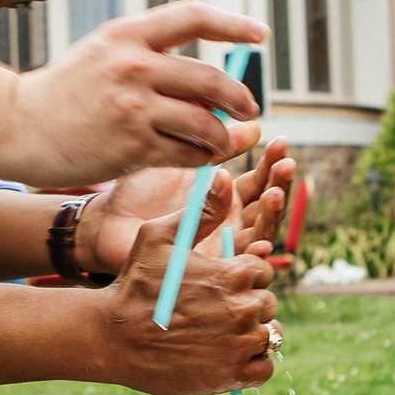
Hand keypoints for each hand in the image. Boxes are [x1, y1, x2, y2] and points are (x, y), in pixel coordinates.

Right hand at [7, 2, 264, 183]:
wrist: (21, 126)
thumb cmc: (67, 90)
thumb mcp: (104, 53)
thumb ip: (153, 56)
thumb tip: (211, 78)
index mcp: (126, 33)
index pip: (194, 17)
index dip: (233, 24)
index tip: (259, 34)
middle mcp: (133, 66)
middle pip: (211, 78)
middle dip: (240, 96)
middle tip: (249, 107)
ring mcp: (133, 107)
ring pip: (205, 121)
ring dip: (222, 135)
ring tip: (221, 140)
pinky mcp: (132, 147)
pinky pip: (186, 152)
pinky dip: (201, 156)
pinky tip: (200, 156)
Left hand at [81, 138, 296, 273]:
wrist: (109, 221)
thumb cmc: (140, 190)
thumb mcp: (182, 162)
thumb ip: (216, 147)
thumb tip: (255, 126)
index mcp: (226, 196)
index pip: (260, 180)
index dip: (272, 162)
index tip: (280, 143)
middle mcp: (230, 221)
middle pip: (268, 206)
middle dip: (279, 184)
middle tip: (285, 164)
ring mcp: (222, 245)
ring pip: (261, 234)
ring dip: (272, 215)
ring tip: (273, 194)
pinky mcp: (211, 268)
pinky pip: (239, 266)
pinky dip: (253, 255)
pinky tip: (259, 243)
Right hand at [89, 206, 277, 394]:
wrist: (112, 337)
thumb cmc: (134, 284)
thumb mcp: (159, 236)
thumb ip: (199, 210)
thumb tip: (223, 175)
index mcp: (233, 274)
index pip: (262, 271)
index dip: (243, 276)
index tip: (220, 284)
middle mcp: (244, 308)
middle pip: (267, 303)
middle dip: (247, 304)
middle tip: (215, 311)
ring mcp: (241, 345)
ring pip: (268, 335)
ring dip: (249, 334)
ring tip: (217, 334)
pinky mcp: (234, 376)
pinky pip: (264, 369)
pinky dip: (251, 365)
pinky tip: (225, 357)